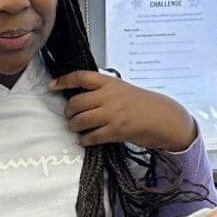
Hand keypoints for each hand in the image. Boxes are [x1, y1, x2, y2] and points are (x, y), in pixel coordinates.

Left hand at [50, 70, 196, 151]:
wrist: (163, 117)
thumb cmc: (142, 104)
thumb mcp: (122, 89)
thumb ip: (102, 90)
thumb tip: (80, 97)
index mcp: (109, 82)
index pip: (81, 77)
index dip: (64, 81)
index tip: (52, 86)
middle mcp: (109, 96)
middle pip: (76, 103)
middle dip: (68, 112)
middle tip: (70, 116)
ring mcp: (112, 114)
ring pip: (80, 120)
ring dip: (74, 126)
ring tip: (76, 128)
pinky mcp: (115, 131)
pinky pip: (91, 137)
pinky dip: (84, 139)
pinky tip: (85, 139)